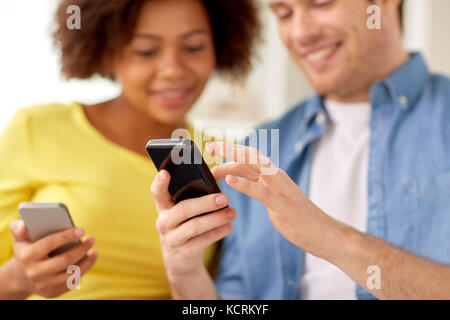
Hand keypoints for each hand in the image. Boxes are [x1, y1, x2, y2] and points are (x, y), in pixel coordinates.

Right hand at [9, 219, 97, 298]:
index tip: (81, 229)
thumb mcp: (20, 239)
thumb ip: (19, 228)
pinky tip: (88, 261)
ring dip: (87, 262)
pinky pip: (72, 283)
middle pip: (65, 260)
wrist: (21, 276)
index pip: (49, 243)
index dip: (66, 236)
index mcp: (27, 256)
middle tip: (91, 239)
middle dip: (82, 248)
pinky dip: (82, 271)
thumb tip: (24, 224)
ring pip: (71, 274)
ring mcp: (43, 285)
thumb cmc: (26, 250)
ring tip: (93, 251)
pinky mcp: (52, 293)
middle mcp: (34, 273)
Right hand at [151, 170, 235, 279]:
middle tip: (224, 198)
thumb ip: (195, 194)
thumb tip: (220, 176)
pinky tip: (229, 226)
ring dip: (216, 219)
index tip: (165, 173)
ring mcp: (172, 239)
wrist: (180, 259)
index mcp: (163, 206)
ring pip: (194, 227)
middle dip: (205, 203)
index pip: (157, 192)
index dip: (160, 183)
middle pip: (183, 209)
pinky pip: (203, 240)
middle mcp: (164, 222)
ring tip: (232, 213)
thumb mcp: (184, 211)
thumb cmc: (186, 224)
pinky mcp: (184, 253)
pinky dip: (218, 232)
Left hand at [208, 142, 338, 258]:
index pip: (252, 156)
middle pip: (251, 156)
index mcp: (275, 176)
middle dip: (229, 149)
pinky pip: (261, 191)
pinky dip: (244, 184)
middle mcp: (278, 177)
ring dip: (233, 162)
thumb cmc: (298, 218)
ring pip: (255, 168)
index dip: (233, 149)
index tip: (214, 148)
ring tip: (215, 161)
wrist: (323, 233)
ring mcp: (281, 189)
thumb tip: (241, 180)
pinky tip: (230, 181)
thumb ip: (261, 187)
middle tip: (210, 148)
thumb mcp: (276, 198)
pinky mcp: (283, 205)